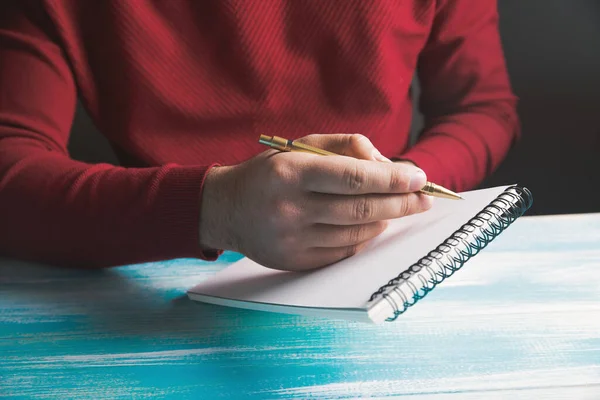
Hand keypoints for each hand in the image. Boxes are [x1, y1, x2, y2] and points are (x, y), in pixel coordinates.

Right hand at [200, 134, 432, 270]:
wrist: (226, 208)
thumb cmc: (269, 172)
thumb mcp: (300, 146)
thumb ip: (346, 147)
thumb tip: (388, 166)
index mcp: (291, 173)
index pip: (354, 178)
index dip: (393, 180)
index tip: (419, 178)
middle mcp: (290, 209)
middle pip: (361, 210)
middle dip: (401, 204)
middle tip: (424, 199)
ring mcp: (292, 241)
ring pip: (357, 234)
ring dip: (385, 221)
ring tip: (397, 209)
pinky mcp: (295, 261)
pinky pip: (344, 251)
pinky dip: (365, 238)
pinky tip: (372, 225)